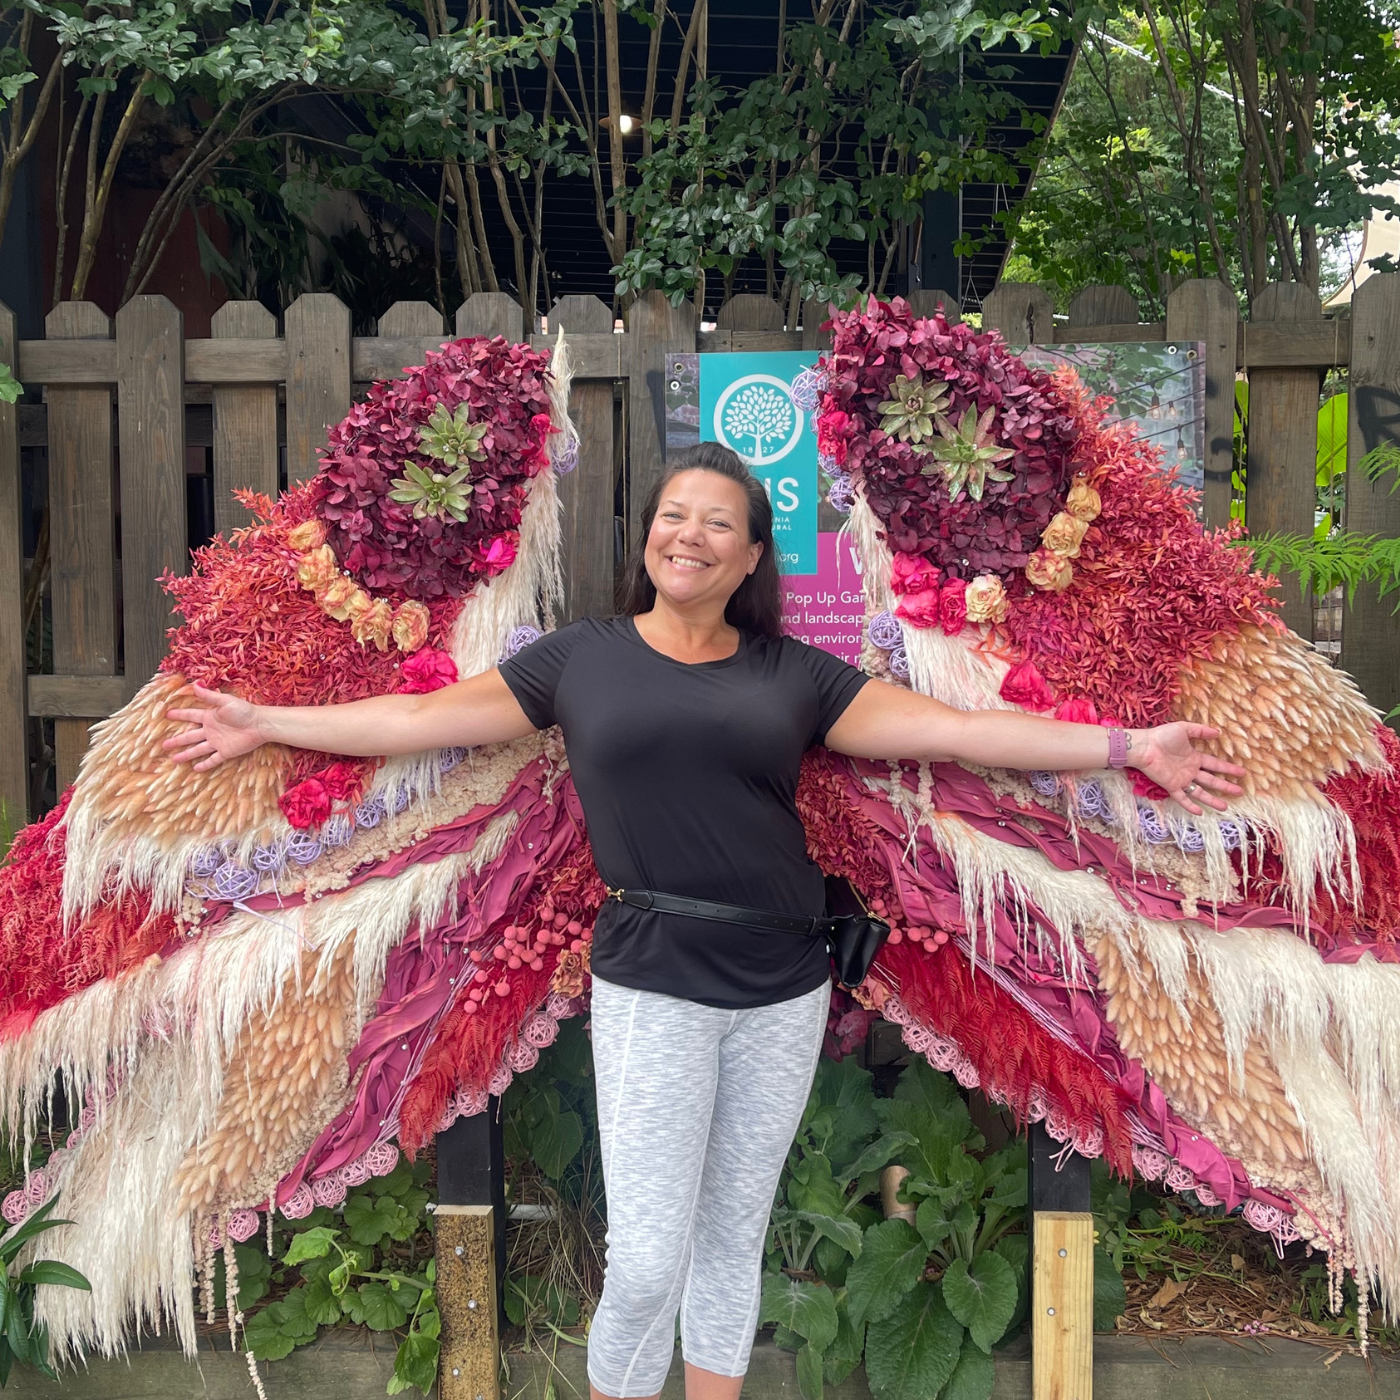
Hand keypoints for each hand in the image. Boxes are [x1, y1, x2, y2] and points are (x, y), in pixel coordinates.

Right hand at [162, 685, 266, 770]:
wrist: (260, 725)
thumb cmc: (245, 711)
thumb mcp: (225, 701)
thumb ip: (210, 696)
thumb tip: (195, 685)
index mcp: (210, 717)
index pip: (191, 715)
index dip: (180, 715)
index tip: (167, 714)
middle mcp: (211, 730)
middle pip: (190, 736)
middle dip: (177, 740)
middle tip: (164, 744)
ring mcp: (218, 742)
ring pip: (198, 749)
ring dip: (186, 754)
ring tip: (174, 759)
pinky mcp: (226, 752)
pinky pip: (213, 759)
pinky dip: (205, 764)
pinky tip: (195, 768)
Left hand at [1128, 722, 1243, 814]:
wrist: (1144, 746)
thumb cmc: (1162, 736)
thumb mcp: (1184, 729)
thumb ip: (1200, 731)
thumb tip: (1218, 733)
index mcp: (1194, 757)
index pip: (1215, 765)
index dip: (1228, 769)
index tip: (1242, 773)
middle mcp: (1190, 770)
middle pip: (1211, 780)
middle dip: (1226, 786)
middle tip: (1240, 792)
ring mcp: (1181, 779)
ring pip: (1200, 792)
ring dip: (1212, 800)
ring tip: (1225, 807)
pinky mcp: (1171, 786)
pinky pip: (1182, 798)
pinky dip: (1190, 805)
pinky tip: (1200, 812)